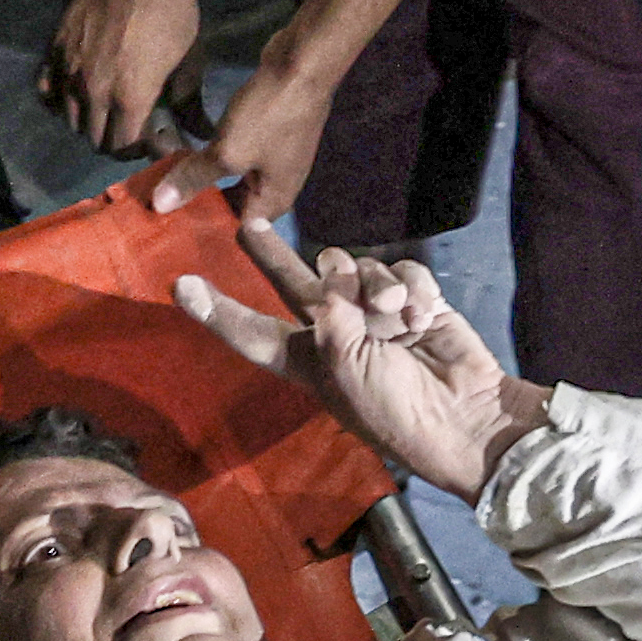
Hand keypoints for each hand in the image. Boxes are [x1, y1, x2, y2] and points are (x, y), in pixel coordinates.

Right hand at [46, 0, 200, 152]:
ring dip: (90, 123)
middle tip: (133, 127)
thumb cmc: (171, 10)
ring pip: (71, 120)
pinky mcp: (55, 52)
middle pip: (96, 140)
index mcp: (130, 98)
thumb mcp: (189, 59)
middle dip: (116, 141)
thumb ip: (189, 103)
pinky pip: (48, 92)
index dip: (140, 151)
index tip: (152, 141)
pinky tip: (80, 94)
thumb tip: (203, 134)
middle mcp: (94, 92)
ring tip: (109, 110)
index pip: (124, 148)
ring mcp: (70, 72)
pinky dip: (61, 102)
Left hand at [141, 53, 334, 229]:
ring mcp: (273, 161)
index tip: (169, 236)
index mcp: (273, 203)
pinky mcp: (266, 137)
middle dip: (200, 207)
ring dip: (203, 181)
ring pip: (231, 181)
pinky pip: (235, 157)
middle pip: (233, 207)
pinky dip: (214, 159)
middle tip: (160, 212)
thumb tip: (160, 206)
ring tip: (168, 186)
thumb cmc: (270, 116)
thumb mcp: (228, 152)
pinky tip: (189, 157)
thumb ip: (195, 178)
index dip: (204, 235)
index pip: (236, 234)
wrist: (302, 64)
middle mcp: (276, 188)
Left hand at [178, 219, 547, 499]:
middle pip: (293, 283)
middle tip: (246, 225)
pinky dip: (412, 288)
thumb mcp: (342, 365)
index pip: (250, 330)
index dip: (217, 311)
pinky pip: (401, 271)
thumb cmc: (392, 406)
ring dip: (374, 286)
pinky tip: (423, 315)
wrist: (460, 415)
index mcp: (305, 361)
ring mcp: (374, 315)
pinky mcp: (414, 301)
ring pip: (355, 268)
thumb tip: (336, 274)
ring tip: (396, 316)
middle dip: (270, 255)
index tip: (181, 287)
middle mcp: (333, 333)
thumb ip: (329, 312)